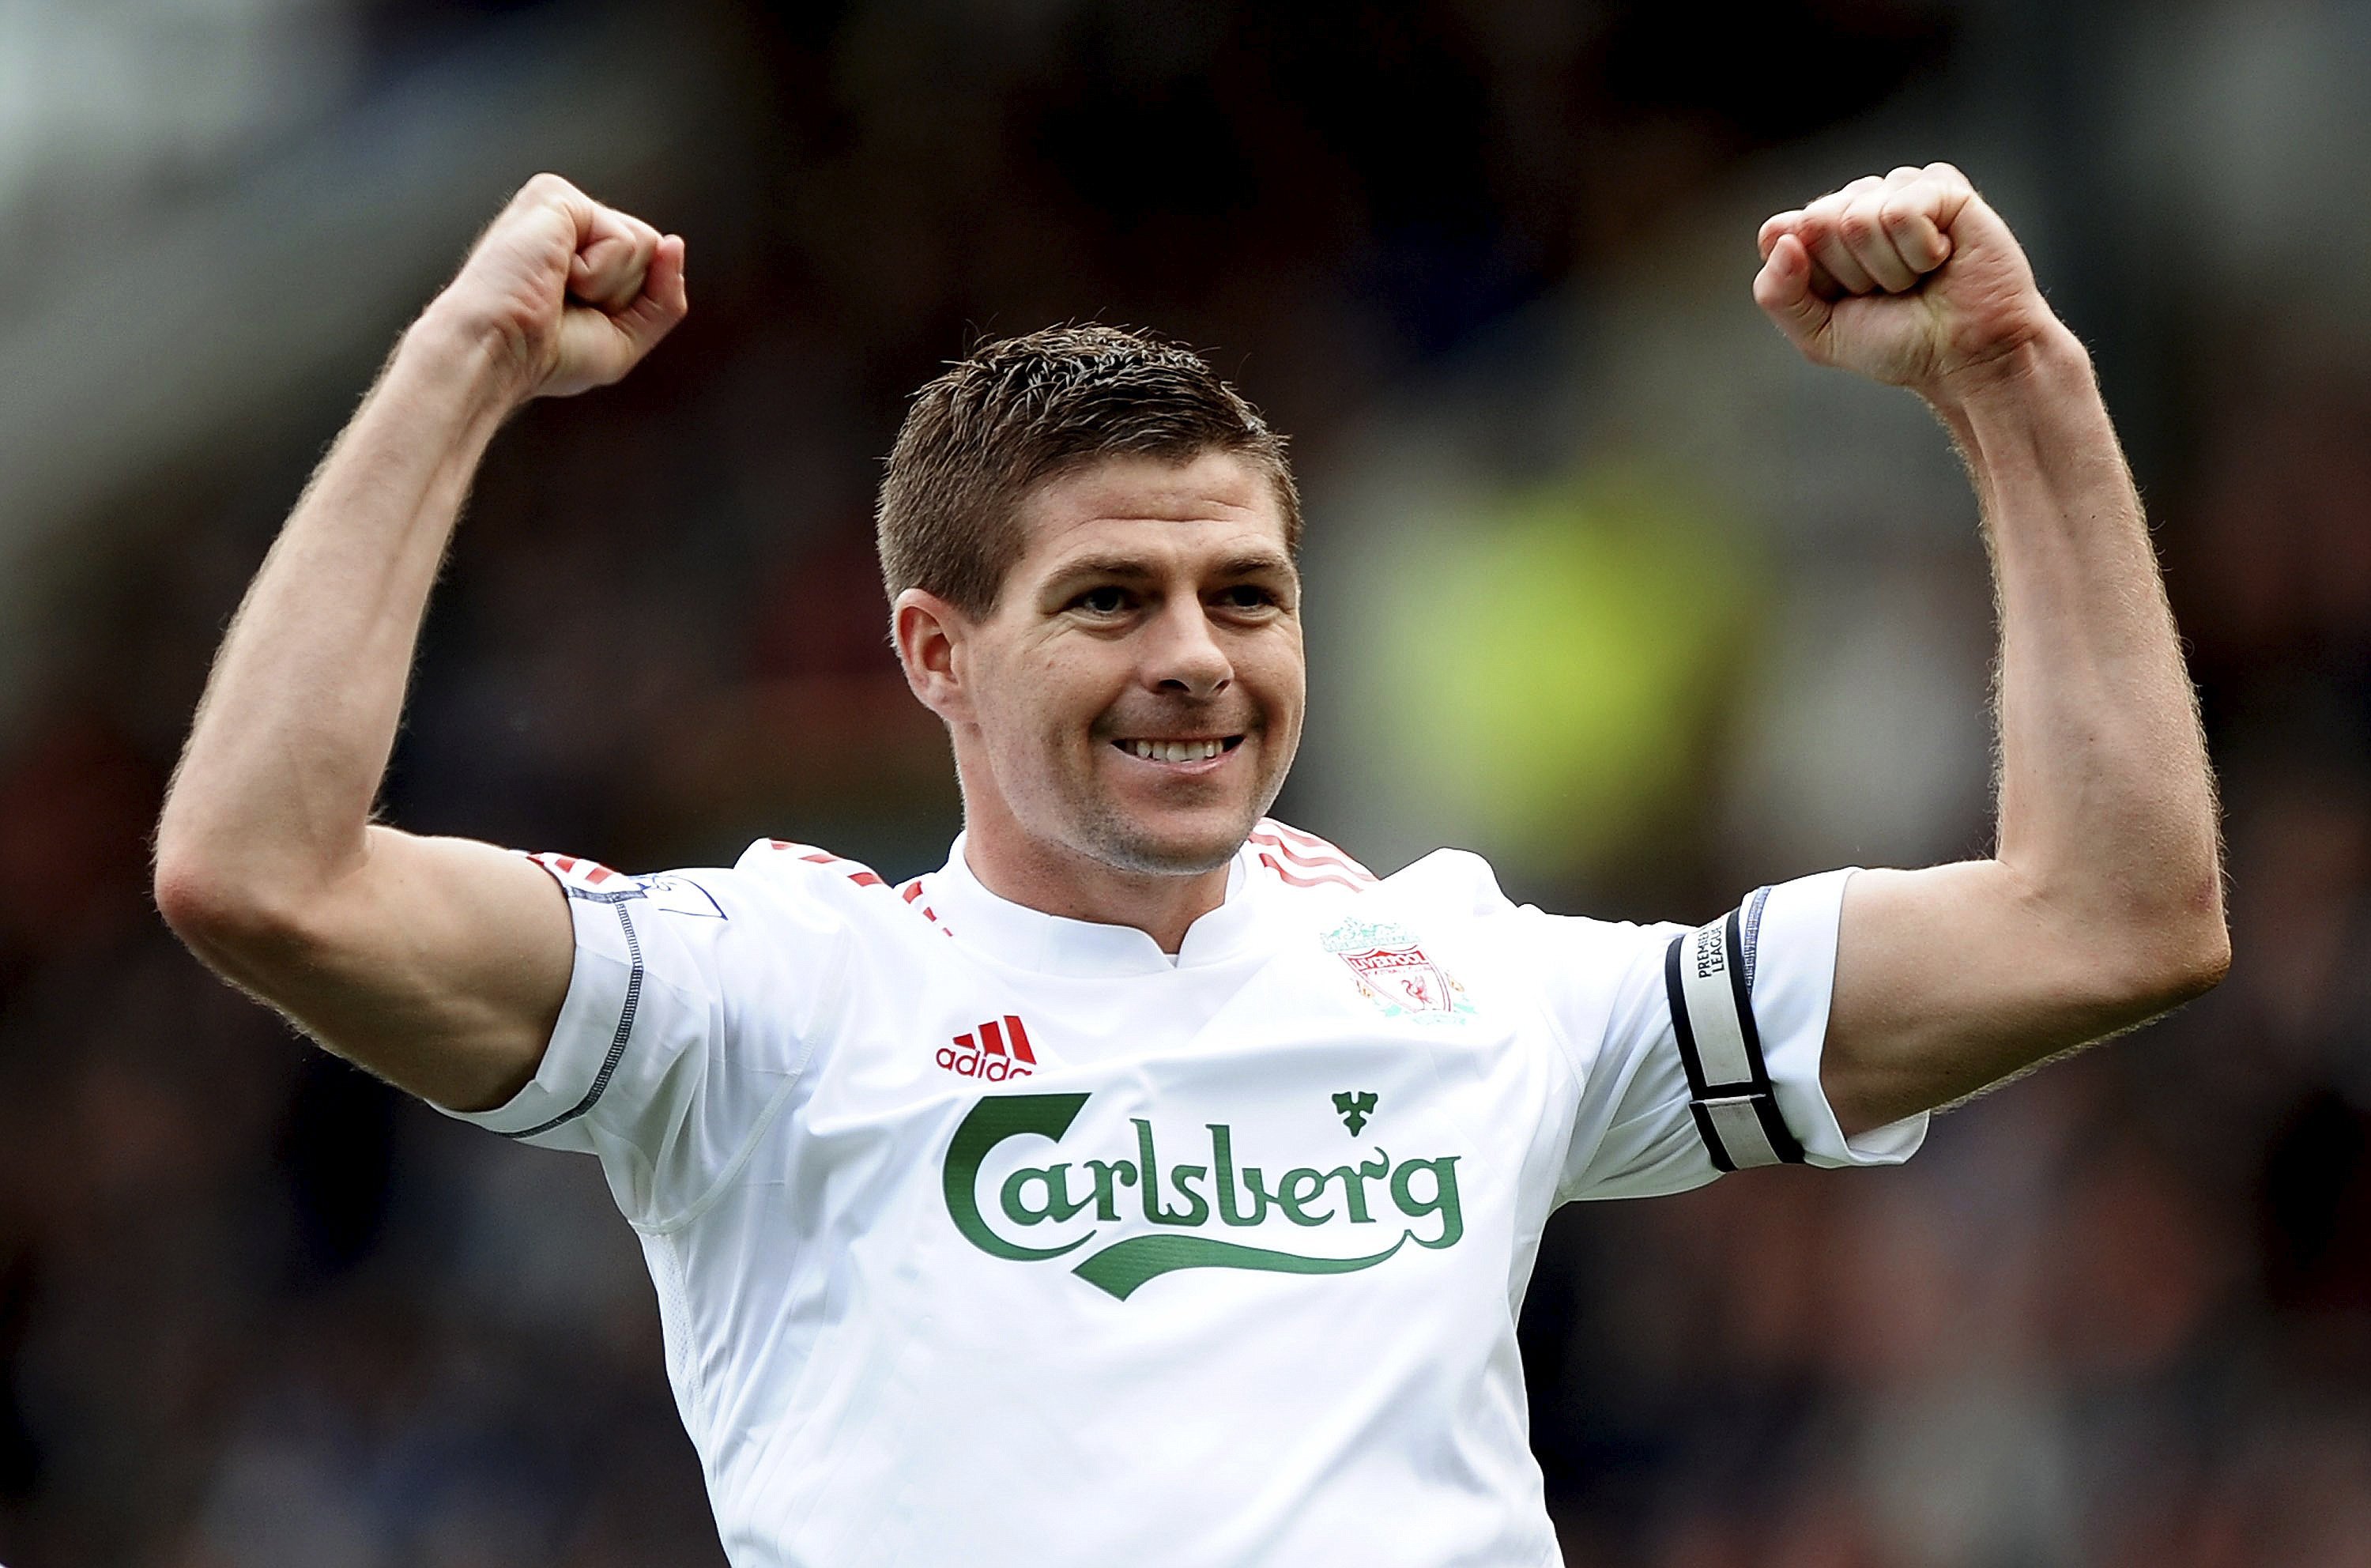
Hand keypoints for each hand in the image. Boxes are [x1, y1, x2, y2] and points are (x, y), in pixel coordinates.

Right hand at [424, 173, 688, 401]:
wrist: (497, 352)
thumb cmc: (546, 356)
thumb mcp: (626, 337)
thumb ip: (664, 297)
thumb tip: (675, 242)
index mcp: (582, 253)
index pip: (651, 268)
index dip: (629, 308)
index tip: (576, 321)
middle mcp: (573, 224)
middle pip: (654, 253)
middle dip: (623, 296)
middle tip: (567, 306)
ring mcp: (563, 206)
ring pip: (646, 244)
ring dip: (610, 286)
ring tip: (557, 289)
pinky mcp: (555, 195)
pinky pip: (624, 239)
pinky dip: (597, 273)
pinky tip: (554, 274)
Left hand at [1753, 164, 2064, 398]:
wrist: (1965, 358)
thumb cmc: (1897, 343)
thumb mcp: (1817, 333)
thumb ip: (1777, 293)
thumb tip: (1780, 235)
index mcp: (1821, 232)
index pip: (1779, 232)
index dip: (1812, 279)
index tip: (1847, 300)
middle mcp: (1856, 202)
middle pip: (1816, 221)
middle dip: (1850, 273)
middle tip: (1889, 291)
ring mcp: (1899, 189)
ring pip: (1856, 218)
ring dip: (1887, 267)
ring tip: (1918, 277)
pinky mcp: (1941, 186)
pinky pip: (1900, 212)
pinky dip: (1918, 251)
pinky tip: (1942, 258)